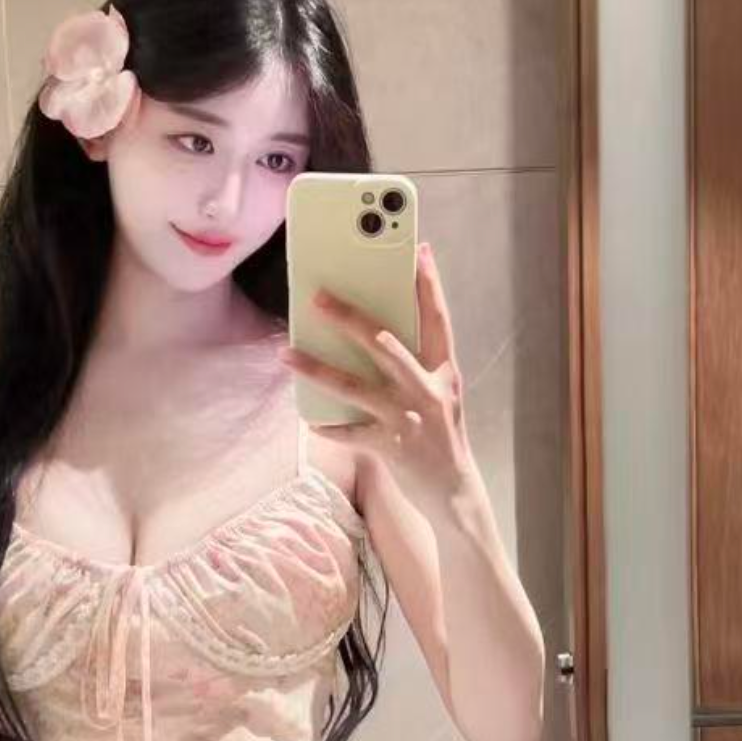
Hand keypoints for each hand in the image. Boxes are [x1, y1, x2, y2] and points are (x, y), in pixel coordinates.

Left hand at [282, 241, 476, 515]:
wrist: (455, 491)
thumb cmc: (441, 434)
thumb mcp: (440, 393)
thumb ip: (417, 364)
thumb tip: (376, 330)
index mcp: (443, 371)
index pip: (438, 319)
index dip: (429, 284)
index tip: (419, 250)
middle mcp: (427, 390)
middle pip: (385, 343)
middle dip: (349, 318)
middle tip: (318, 297)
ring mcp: (407, 418)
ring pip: (354, 386)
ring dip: (316, 368)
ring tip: (286, 353)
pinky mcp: (390, 447)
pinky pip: (349, 432)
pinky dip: (328, 427)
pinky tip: (309, 420)